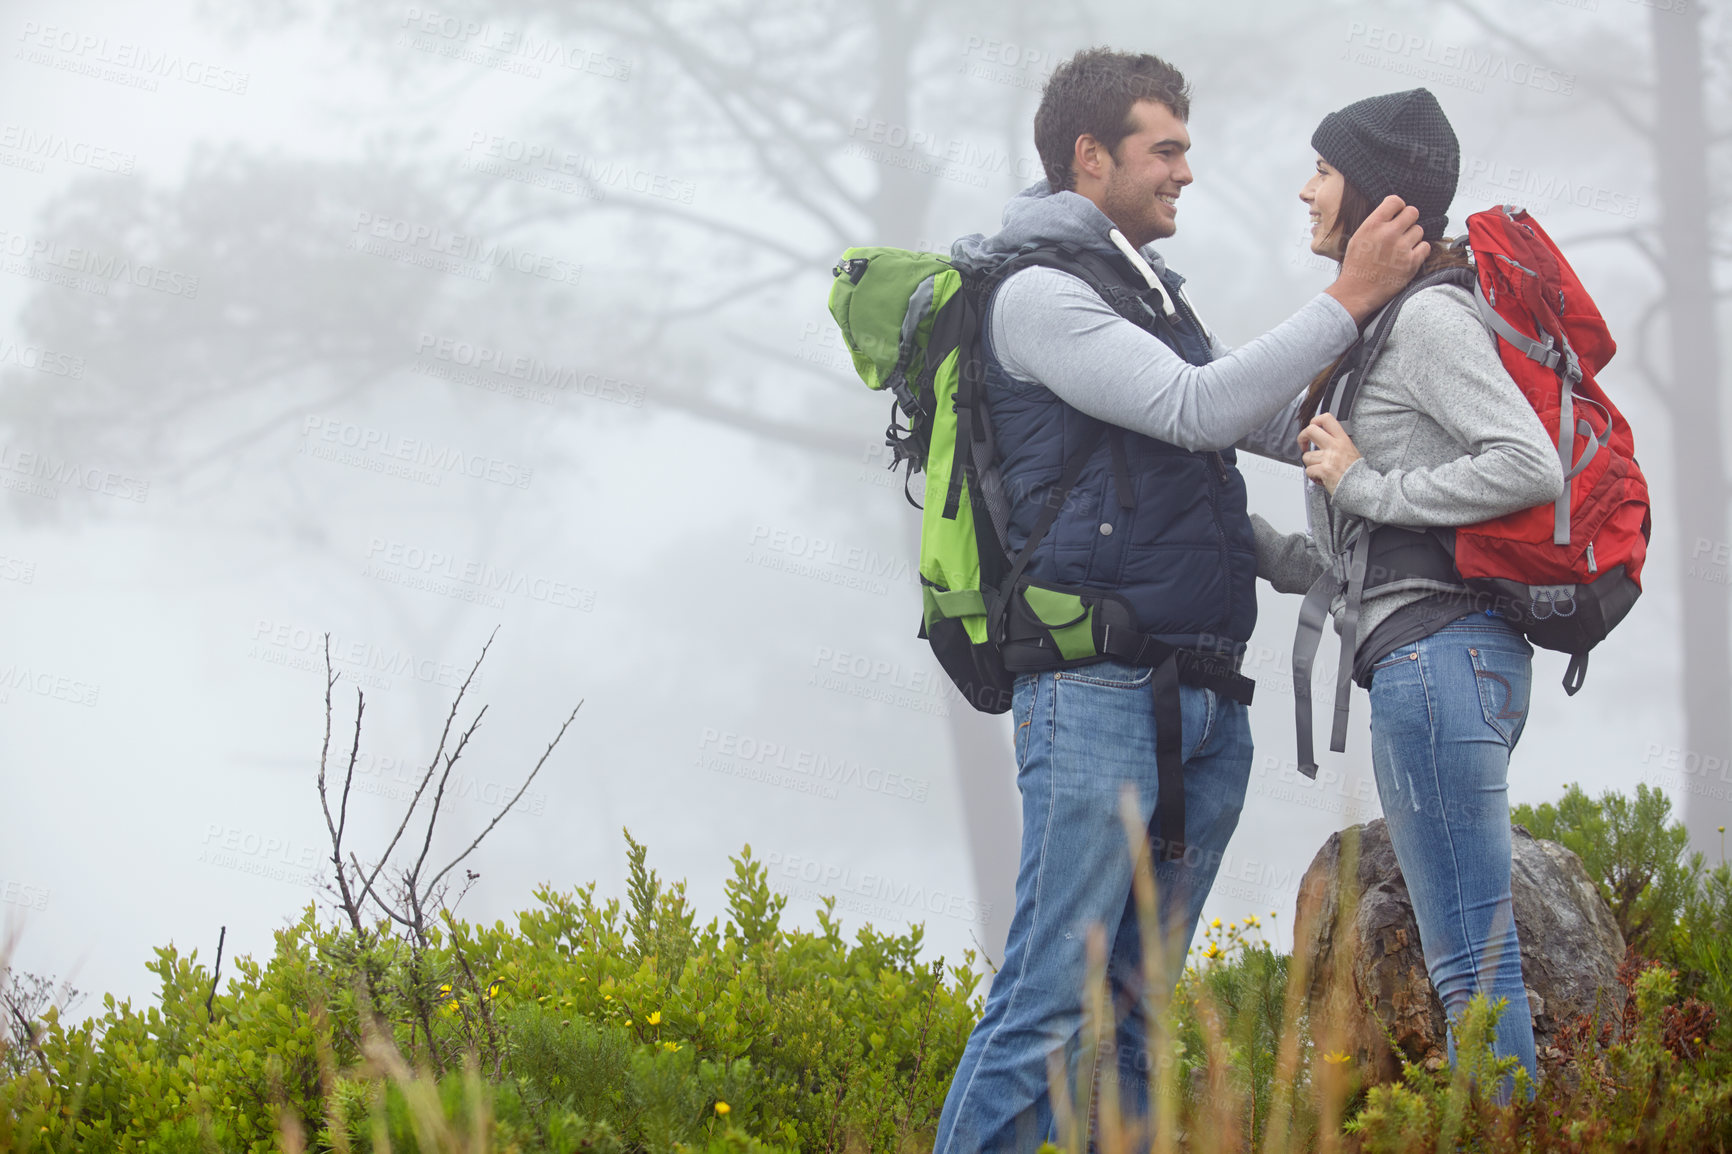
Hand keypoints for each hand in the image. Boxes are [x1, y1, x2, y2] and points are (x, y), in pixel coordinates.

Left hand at [1298, 412, 1361, 495]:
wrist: (1362, 487)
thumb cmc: (1355, 472)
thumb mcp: (1350, 450)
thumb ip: (1336, 442)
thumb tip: (1320, 438)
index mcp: (1342, 439)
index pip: (1326, 419)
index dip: (1315, 421)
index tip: (1312, 429)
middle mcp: (1335, 446)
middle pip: (1310, 430)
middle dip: (1302, 437)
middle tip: (1304, 445)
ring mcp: (1329, 458)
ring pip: (1307, 456)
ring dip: (1311, 465)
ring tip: (1322, 469)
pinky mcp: (1324, 470)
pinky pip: (1308, 471)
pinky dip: (1313, 476)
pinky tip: (1322, 478)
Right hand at [1324, 195, 1429, 322]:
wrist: (1356, 293)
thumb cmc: (1356, 267)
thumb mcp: (1358, 238)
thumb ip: (1375, 223)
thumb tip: (1392, 213)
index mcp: (1372, 225)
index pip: (1395, 201)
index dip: (1398, 207)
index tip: (1397, 215)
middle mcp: (1388, 233)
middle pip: (1413, 212)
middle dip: (1408, 220)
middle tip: (1402, 231)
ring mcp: (1401, 248)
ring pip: (1419, 230)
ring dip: (1413, 237)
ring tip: (1401, 248)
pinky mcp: (1411, 262)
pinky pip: (1425, 247)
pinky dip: (1419, 251)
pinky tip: (1408, 257)